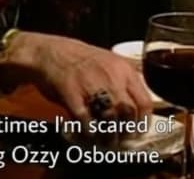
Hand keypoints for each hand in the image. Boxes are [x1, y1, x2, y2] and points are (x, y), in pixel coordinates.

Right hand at [0, 32, 152, 142]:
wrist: (49, 52)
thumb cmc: (80, 60)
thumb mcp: (109, 64)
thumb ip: (123, 83)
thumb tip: (134, 111)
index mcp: (123, 69)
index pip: (144, 101)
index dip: (143, 121)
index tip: (138, 131)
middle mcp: (110, 76)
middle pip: (128, 112)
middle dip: (126, 131)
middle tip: (122, 139)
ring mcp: (90, 84)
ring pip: (109, 119)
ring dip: (109, 136)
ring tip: (106, 142)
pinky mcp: (71, 94)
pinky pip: (85, 120)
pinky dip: (89, 131)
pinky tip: (88, 134)